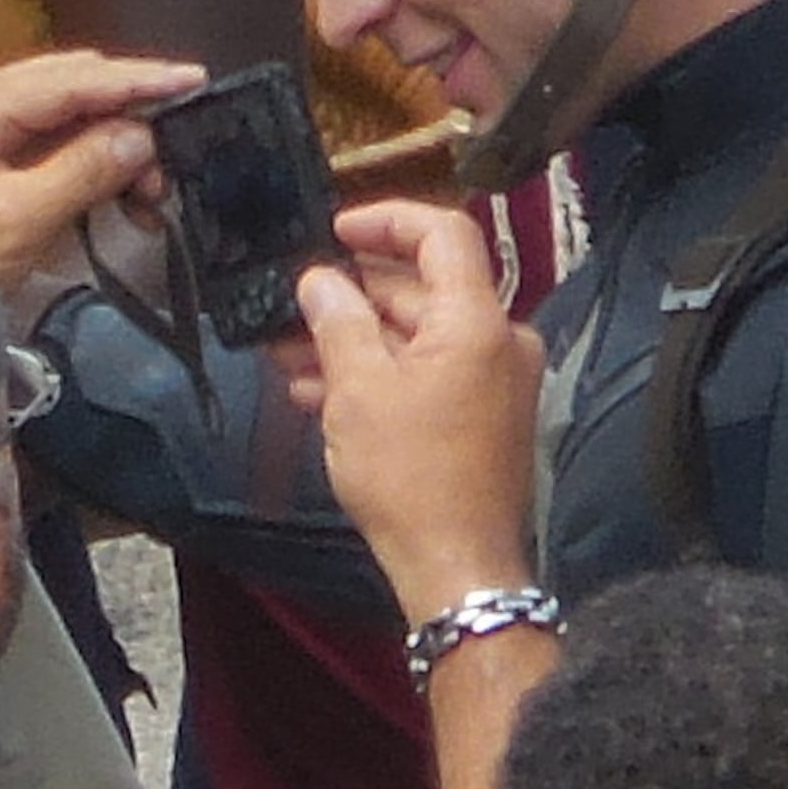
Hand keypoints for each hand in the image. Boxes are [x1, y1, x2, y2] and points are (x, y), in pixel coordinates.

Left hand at [0, 51, 204, 296]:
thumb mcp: (16, 222)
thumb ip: (83, 171)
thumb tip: (142, 137)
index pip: (70, 80)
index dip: (136, 81)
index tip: (193, 80)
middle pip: (76, 89)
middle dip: (133, 119)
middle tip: (178, 155)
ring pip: (75, 116)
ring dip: (121, 148)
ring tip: (152, 194)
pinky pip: (61, 145)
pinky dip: (100, 166)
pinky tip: (128, 198)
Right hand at [286, 200, 545, 609]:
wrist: (456, 567)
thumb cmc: (410, 478)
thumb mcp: (357, 391)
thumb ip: (338, 322)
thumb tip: (321, 281)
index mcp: (478, 321)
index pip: (443, 234)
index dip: (388, 220)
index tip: (337, 231)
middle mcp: (498, 342)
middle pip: (423, 289)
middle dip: (352, 295)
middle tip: (293, 304)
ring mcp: (494, 382)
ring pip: (417, 338)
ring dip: (355, 340)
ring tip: (289, 355)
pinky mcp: (482, 418)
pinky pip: (428, 375)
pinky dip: (380, 376)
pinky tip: (319, 393)